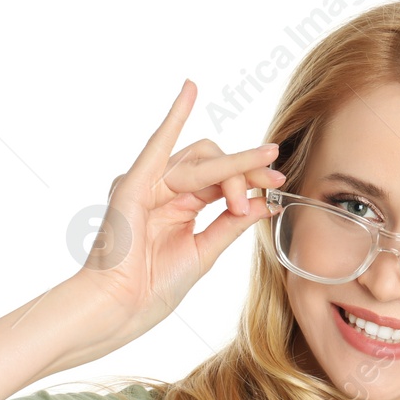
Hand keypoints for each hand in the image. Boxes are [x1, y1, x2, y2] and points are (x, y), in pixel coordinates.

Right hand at [70, 78, 283, 343]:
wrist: (119, 309)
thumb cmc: (152, 289)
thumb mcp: (204, 252)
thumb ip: (232, 223)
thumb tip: (268, 202)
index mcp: (181, 207)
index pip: (222, 178)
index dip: (252, 178)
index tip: (279, 186)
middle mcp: (164, 191)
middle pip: (214, 162)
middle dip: (248, 168)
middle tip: (275, 176)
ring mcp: (148, 185)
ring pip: (199, 159)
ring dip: (233, 168)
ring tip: (253, 187)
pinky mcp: (134, 185)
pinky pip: (157, 144)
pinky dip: (174, 116)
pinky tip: (190, 89)